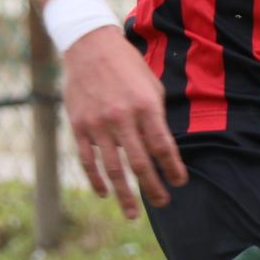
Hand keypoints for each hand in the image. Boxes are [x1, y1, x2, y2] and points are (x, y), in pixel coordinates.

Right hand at [61, 26, 188, 219]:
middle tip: (163, 203)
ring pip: (113, 169)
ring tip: (134, 213)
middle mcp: (122, 118)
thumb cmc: (127, 66)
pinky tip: (105, 193)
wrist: (89, 46)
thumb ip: (155, 116)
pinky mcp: (79, 126)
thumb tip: (160, 147)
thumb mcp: (151, 85)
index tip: (180, 182)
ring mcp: (98, 124)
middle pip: (141, 164)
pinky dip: (96, 180)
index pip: (163, 146)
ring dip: (125, 195)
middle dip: (154, 188)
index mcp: (146, 106)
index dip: (173, 168)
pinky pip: (88, 161)